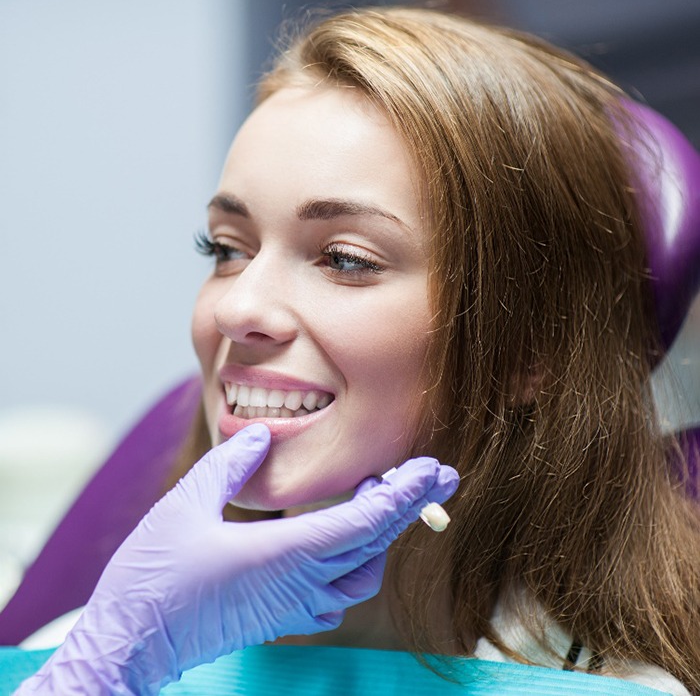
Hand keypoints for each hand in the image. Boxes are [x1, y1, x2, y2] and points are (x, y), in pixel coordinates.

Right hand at [16, 424, 458, 694]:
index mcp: (284, 554)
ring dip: (382, 535)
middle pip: (374, 544)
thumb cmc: (153, 577)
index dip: (402, 494)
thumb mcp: (186, 504)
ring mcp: (294, 606)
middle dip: (409, 506)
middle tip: (435, 474)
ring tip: (380, 497)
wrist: (130, 642)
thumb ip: (230, 464)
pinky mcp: (282, 617)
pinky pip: (339, 593)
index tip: (431, 470)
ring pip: (363, 573)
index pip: (364, 523)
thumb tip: (261, 435)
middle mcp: (299, 584)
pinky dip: (356, 562)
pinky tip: (345, 543)